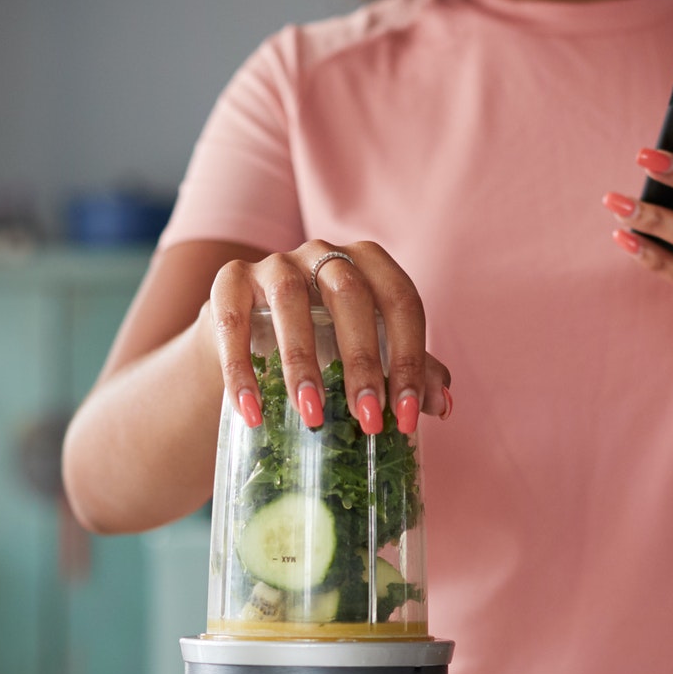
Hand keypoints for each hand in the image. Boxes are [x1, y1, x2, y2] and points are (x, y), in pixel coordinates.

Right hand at [204, 240, 452, 433]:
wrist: (250, 341)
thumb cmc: (321, 345)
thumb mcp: (366, 355)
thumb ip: (405, 371)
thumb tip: (443, 404)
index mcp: (369, 265)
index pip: (401, 302)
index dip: (409, 359)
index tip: (406, 416)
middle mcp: (323, 253)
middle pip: (350, 294)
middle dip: (363, 362)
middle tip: (367, 420)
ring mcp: (274, 263)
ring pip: (290, 299)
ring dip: (303, 361)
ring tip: (312, 416)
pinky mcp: (229, 281)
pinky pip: (232, 318)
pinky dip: (240, 367)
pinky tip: (252, 411)